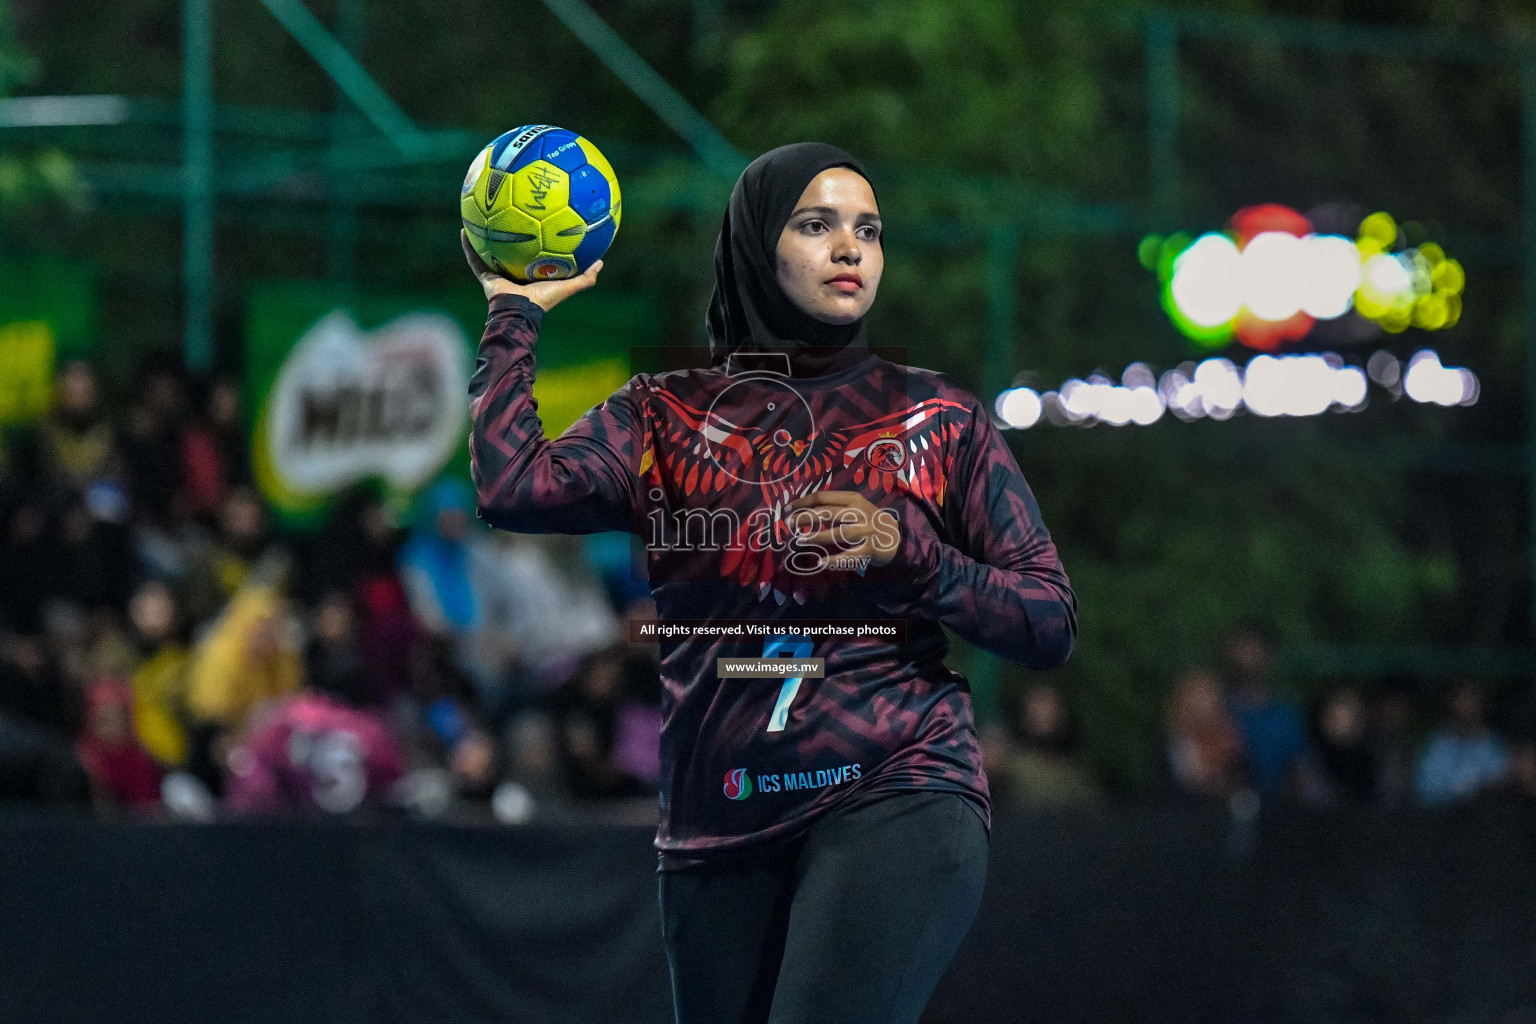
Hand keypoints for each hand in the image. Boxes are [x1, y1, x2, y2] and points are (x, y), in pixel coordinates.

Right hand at [462, 229, 602, 310]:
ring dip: (484, 236)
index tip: (535, 223)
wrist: (519, 312)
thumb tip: (601, 262)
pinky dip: (468, 246)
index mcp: (531, 274)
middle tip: (506, 213)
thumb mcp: (567, 286)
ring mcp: (497, 274)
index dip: (533, 240)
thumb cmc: (543, 300)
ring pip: (488, 251)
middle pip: (510, 250)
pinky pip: (474, 258)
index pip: (532, 254)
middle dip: (507, 234)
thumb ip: (585, 277)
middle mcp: (513, 273)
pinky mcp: (485, 276)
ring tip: (479, 216)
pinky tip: (464, 230)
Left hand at [786, 490, 900, 566]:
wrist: (897, 538)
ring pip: (838, 533)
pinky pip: (849, 555)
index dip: (803, 502)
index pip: (823, 497)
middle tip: (789, 524)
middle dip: (805, 518)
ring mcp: (865, 531)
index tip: (787, 508)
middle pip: (827, 513)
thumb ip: (834, 507)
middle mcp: (859, 513)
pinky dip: (834, 560)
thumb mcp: (856, 507)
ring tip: (800, 540)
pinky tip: (820, 563)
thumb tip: (803, 511)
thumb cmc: (869, 521)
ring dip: (817, 536)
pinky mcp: (869, 549)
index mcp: (853, 499)